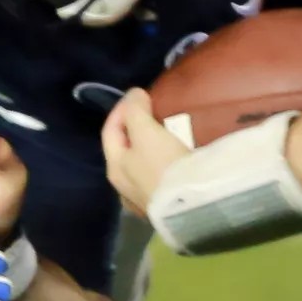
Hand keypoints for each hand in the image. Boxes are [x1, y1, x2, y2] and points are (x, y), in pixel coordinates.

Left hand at [101, 88, 190, 217]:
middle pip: (125, 150)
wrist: (192, 206)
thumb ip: (136, 111)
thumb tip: (133, 96)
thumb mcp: (146, 133)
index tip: (138, 94)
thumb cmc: (163, 165)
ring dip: (151, 147)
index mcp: (114, 167)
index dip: (121, 109)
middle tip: (152, 112)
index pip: (109, 131)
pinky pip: (161, 177)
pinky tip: (177, 160)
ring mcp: (144, 199)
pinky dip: (165, 163)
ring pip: (143, 166)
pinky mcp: (165, 206)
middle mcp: (124, 186)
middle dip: (136, 129)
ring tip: (168, 134)